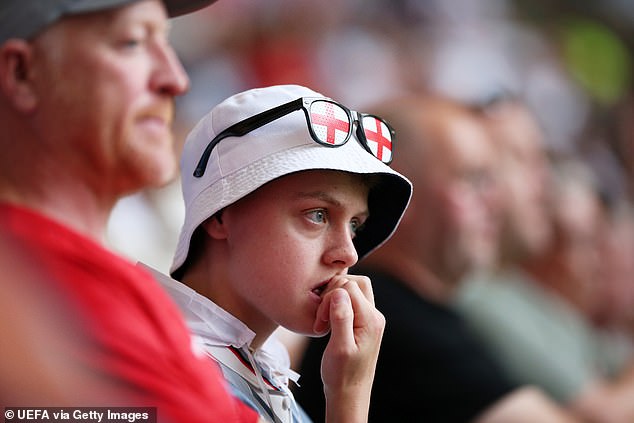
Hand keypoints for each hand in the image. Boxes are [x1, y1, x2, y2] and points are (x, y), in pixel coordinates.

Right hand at [314, 274, 384, 422]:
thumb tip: (340, 292)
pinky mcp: (361, 322)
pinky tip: (328, 323)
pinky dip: (335, 307)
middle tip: (322, 318)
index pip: (348, 287)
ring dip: (333, 300)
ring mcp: (369, 318)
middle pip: (354, 283)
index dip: (330, 298)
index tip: (321, 320)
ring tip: (324, 321)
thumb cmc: (342, 375)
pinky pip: (349, 302)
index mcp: (370, 320)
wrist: (349, 393)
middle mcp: (374, 316)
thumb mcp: (339, 348)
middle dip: (332, 294)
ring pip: (352, 290)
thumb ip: (341, 318)